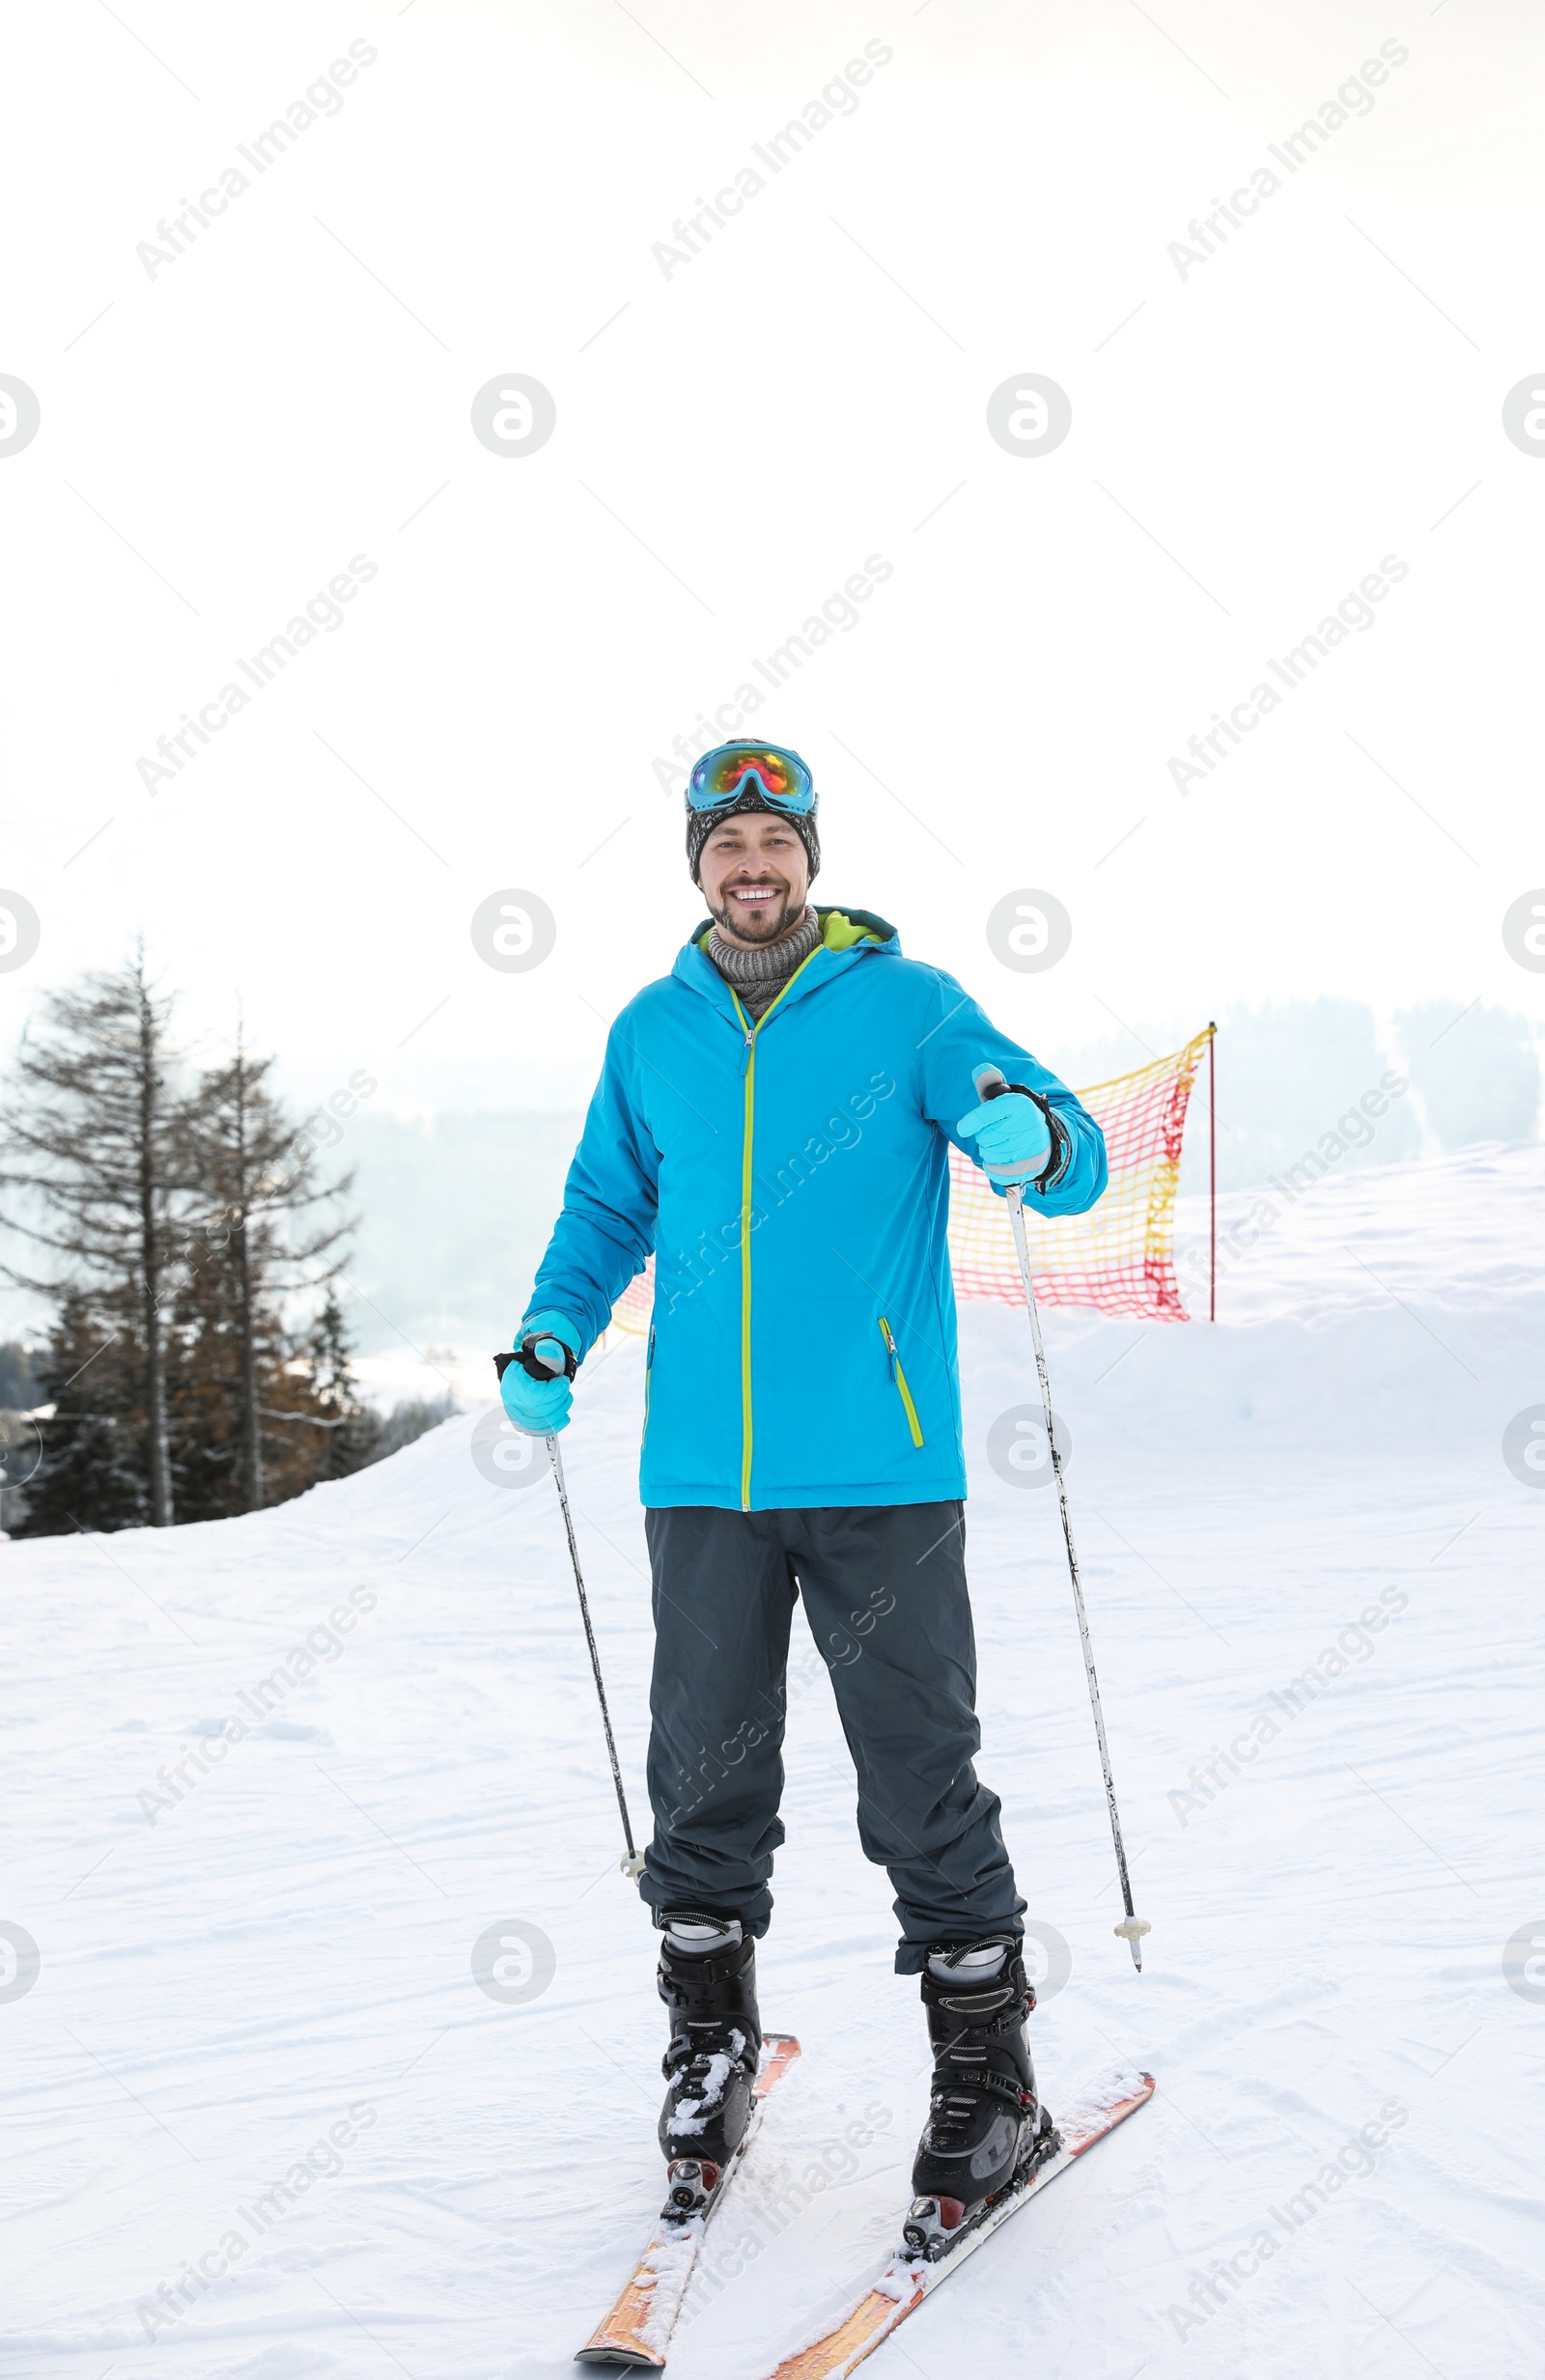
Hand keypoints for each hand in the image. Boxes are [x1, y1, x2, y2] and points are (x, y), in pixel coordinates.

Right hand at [500, 1310, 580, 1433]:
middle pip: (538, 1410)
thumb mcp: (546, 1350)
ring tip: (567, 1397)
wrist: (534, 1369)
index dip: (553, 1391)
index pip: (533, 1395)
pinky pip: (540, 1430)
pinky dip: (555, 1425)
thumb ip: (548, 1351)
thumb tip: (546, 1352)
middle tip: (565, 1388)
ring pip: (541, 1422)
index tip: (563, 1382)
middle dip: (558, 1399)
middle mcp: (510, 1399)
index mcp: (512, 1380)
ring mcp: (515, 1414)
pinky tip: (565, 1416)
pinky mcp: (523, 1423)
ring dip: (560, 1410)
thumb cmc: (542, 1359)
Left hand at [955, 1088, 1050, 1183]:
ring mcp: (1031, 1147)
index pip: (987, 1114)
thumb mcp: (1007, 1096)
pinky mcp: (1030, 1166)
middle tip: (993, 1133)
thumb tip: (980, 1069)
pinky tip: (997, 1161)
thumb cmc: (1018, 1116)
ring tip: (998, 1145)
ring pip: (991, 1153)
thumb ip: (991, 1083)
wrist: (1047, 1138)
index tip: (962, 1128)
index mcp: (1020, 1104)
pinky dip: (994, 1167)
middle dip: (983, 1136)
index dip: (971, 1122)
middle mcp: (1028, 1124)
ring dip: (989, 1151)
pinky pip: (1000, 1171)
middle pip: (986, 1136)